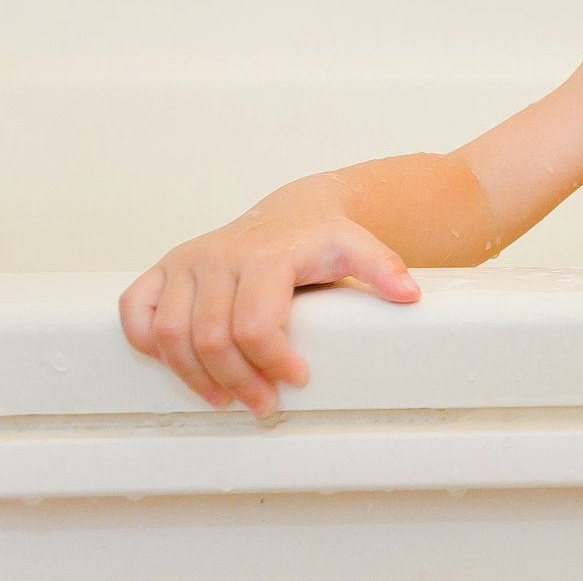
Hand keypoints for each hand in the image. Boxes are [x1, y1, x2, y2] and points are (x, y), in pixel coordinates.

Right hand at [119, 201, 419, 417]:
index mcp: (265, 256)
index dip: (271, 362)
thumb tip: (408, 295)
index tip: (295, 381)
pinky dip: (146, 343)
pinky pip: (136, 310)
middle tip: (263, 404)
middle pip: (212, 339)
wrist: (294, 214)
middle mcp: (218, 257)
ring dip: (194, 377)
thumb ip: (383, 268)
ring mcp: (187, 263)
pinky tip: (177, 363)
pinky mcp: (164, 270)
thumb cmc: (322, 238)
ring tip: (226, 398)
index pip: (254, 325)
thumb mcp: (358, 247)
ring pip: (170, 335)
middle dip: (238, 381)